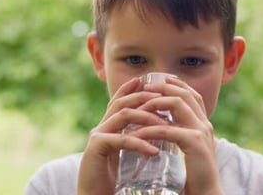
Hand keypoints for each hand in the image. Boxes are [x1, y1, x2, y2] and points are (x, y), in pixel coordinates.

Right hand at [77, 77, 168, 194]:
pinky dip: (139, 143)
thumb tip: (156, 133)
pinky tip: (155, 151)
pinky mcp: (96, 149)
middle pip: (122, 102)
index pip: (119, 101)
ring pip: (123, 115)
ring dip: (147, 117)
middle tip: (164, 98)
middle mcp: (100, 127)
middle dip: (144, 97)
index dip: (133, 89)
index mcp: (107, 127)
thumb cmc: (110, 180)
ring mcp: (97, 136)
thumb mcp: (123, 156)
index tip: (149, 81)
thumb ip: (133, 141)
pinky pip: (120, 139)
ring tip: (166, 125)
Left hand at [129, 76, 223, 194]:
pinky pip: (168, 129)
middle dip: (164, 87)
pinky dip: (150, 129)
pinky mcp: (195, 144)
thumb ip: (180, 136)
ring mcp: (202, 132)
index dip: (176, 85)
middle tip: (145, 88)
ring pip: (178, 104)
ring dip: (155, 102)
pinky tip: (137, 133)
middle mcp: (205, 124)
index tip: (158, 81)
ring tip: (138, 107)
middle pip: (186, 94)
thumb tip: (163, 126)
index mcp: (204, 124)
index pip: (192, 95)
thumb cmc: (194, 177)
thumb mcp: (188, 150)